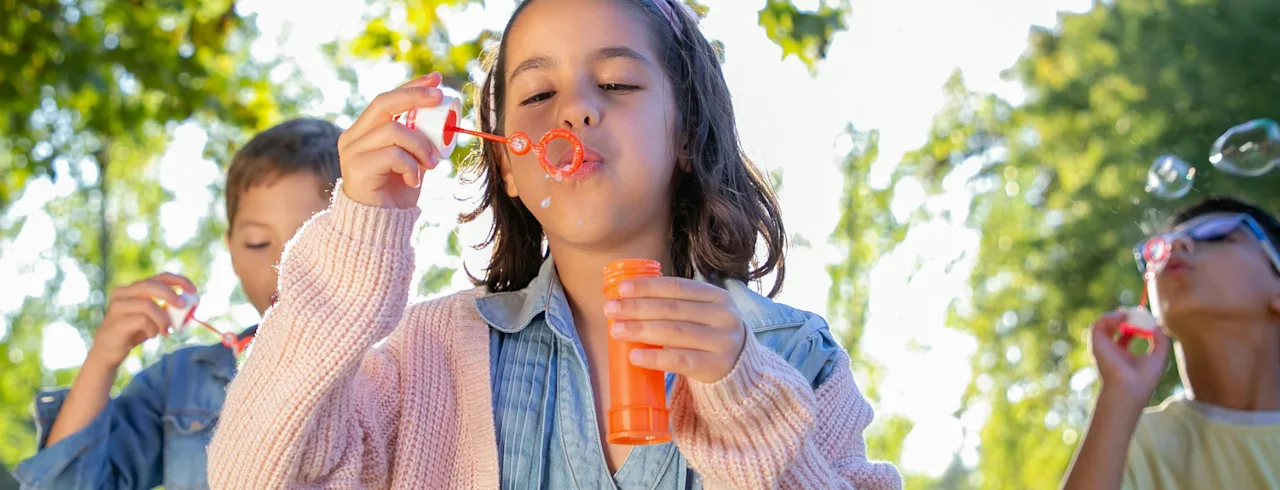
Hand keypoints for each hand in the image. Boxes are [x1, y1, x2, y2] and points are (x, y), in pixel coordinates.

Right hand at [88, 273, 197, 366]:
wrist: (109, 350)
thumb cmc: (134, 331)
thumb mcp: (153, 317)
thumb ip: (166, 309)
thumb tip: (189, 304)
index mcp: (133, 288)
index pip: (158, 277)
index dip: (178, 280)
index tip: (193, 289)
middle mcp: (122, 293)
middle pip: (149, 285)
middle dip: (170, 294)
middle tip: (182, 306)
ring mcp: (117, 307)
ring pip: (147, 304)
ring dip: (162, 319)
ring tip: (165, 331)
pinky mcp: (116, 322)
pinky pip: (142, 320)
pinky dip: (153, 328)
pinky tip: (152, 335)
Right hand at [337, 73, 445, 208]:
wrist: (379, 227)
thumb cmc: (396, 192)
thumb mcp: (413, 159)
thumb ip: (419, 138)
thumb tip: (443, 116)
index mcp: (365, 130)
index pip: (388, 98)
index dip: (412, 85)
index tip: (436, 79)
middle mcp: (353, 136)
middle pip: (383, 103)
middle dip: (414, 97)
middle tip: (439, 99)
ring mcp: (351, 151)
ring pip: (392, 130)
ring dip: (420, 145)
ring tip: (431, 164)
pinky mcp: (356, 168)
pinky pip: (392, 155)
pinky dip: (410, 166)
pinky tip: (412, 181)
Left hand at [605, 277, 746, 383]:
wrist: (739, 370)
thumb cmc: (708, 336)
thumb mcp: (702, 313)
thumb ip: (675, 304)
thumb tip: (626, 298)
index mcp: (718, 296)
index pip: (677, 287)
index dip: (648, 287)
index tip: (621, 289)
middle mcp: (723, 316)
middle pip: (672, 309)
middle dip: (637, 308)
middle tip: (611, 309)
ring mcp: (722, 342)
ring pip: (674, 333)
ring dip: (640, 330)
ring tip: (616, 330)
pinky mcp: (715, 367)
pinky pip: (679, 361)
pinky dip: (654, 358)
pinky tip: (634, 356)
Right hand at [1089, 310, 1169, 403]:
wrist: (1130, 388)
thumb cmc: (1145, 378)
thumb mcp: (1159, 356)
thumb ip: (1161, 340)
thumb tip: (1157, 325)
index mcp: (1123, 354)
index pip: (1125, 334)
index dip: (1134, 323)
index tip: (1144, 317)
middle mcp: (1111, 350)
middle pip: (1114, 326)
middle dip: (1124, 316)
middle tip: (1136, 311)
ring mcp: (1102, 347)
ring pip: (1103, 323)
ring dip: (1115, 315)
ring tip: (1128, 314)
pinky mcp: (1096, 344)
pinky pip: (1098, 325)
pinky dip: (1109, 318)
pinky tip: (1122, 319)